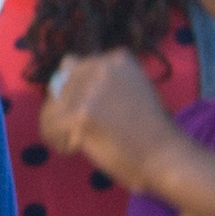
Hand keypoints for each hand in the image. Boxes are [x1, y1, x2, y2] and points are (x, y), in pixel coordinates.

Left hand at [41, 47, 183, 191]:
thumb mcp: (130, 89)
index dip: (79, 96)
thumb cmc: (149, 131)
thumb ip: (100, 78)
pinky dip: (60, 143)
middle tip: (94, 130)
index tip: (101, 114)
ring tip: (88, 140)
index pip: (72, 68)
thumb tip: (64, 63)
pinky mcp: (81, 114)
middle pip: (58, 88)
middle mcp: (103, 66)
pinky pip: (49, 129)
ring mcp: (91, 89)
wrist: (165, 156)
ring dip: (63, 129)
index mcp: (117, 58)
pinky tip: (80, 147)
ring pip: (51, 109)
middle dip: (68, 111)